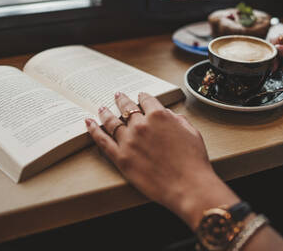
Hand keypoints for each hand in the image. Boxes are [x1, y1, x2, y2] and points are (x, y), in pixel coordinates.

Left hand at [85, 92, 238, 229]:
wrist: (188, 186)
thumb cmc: (193, 161)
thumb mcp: (191, 132)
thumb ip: (177, 120)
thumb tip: (169, 116)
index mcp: (159, 116)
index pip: (147, 101)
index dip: (143, 97)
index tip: (140, 96)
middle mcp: (141, 125)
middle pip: (127, 109)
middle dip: (122, 101)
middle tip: (117, 96)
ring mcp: (129, 141)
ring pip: (112, 122)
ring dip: (105, 113)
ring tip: (101, 108)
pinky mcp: (121, 158)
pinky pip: (103, 141)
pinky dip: (94, 130)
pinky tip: (89, 123)